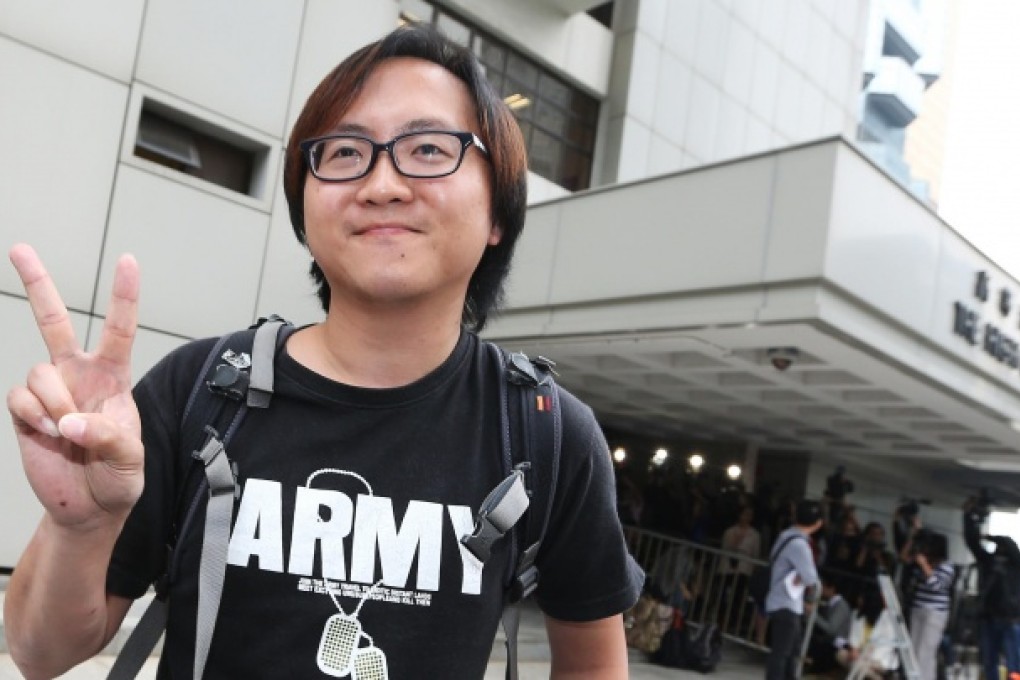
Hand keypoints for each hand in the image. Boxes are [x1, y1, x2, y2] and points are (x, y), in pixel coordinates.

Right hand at [6, 244, 142, 531]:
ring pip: (39, 372)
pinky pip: (20, 397)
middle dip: (37, 283)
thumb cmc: (118, 479)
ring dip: (54, 404)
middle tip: (19, 247)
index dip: (123, 295)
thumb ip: (109, 438)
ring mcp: (50, 390)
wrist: (88, 508)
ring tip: (68, 433)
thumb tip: (71, 423)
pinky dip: (33, 417)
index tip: (129, 260)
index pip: (120, 329)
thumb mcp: (129, 461)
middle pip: (54, 321)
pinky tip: (47, 435)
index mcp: (113, 377)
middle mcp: (79, 375)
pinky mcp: (24, 410)